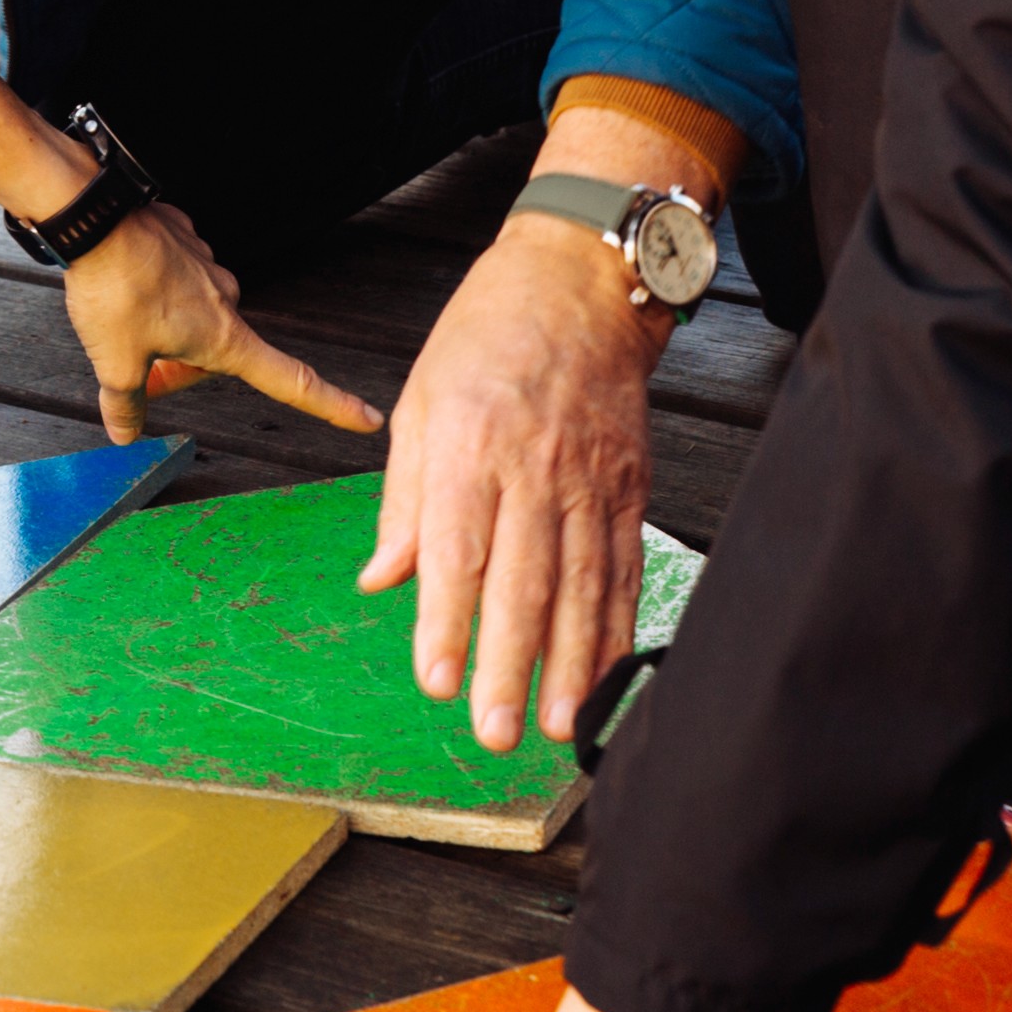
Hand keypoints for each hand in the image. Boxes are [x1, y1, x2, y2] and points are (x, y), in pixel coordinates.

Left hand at [60, 201, 380, 446]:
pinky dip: (152, 287)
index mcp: (224, 338)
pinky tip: (125, 282)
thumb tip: (125, 432)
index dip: (332, 405)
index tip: (367, 418)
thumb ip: (125, 403)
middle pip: (217, 350)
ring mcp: (207, 265)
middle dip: (181, 365)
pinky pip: (175, 274)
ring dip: (163, 324)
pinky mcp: (184, 239)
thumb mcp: (113, 363)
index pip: (291, 381)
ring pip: (192, 311)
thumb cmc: (114, 291)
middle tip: (134, 370)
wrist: (96, 220)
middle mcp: (226, 300)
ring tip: (120, 318)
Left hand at [369, 214, 663, 749]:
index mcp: (470, 444)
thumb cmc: (488, 336)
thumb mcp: (420, 402)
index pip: (457, 548)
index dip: (446, 620)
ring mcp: (590, 479)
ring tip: (556, 723)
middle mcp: (534, 466)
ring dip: (570, 663)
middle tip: (496, 730)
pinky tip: (604, 674)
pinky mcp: (629, 486)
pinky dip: (615, 626)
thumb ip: (404, 499)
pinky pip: (623, 566)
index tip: (436, 679)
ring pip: (581, 585)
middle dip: (510, 664)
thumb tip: (381, 578)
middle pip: (523, 581)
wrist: (579, 282)